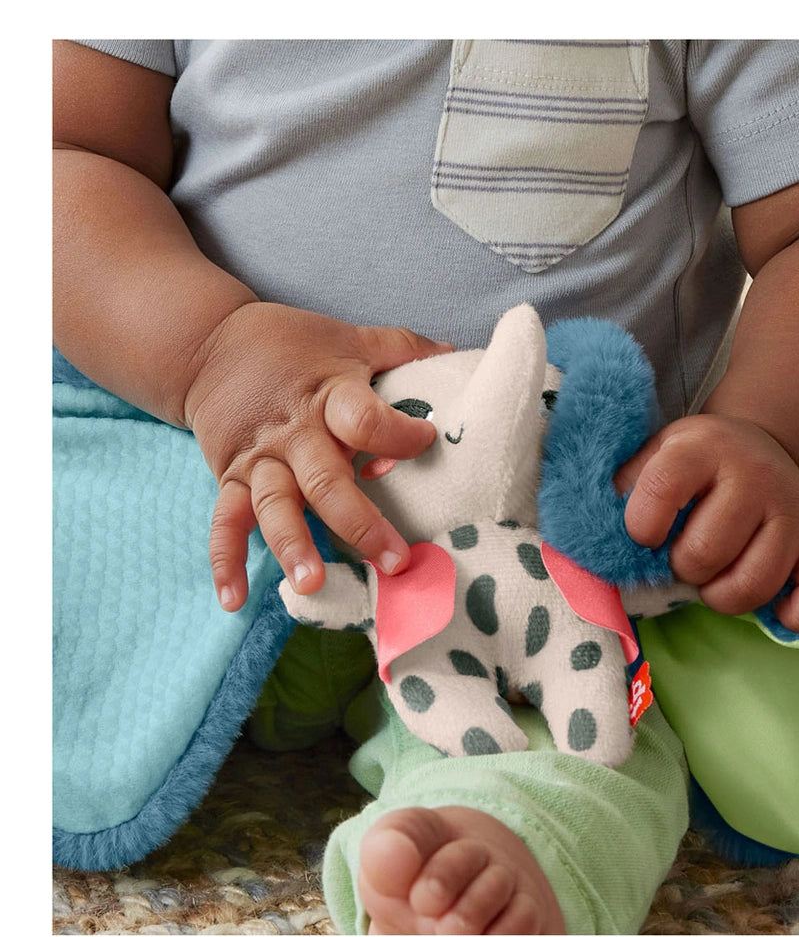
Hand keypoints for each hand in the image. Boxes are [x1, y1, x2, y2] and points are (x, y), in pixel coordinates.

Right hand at [182, 302, 451, 611]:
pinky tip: (234, 599)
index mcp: (328, 396)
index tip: (429, 441)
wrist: (207, 344)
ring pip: (275, 507)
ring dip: (293, 545)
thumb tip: (454, 351)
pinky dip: (226, 561)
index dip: (398, 434)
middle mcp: (293, 433)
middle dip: (359, 522)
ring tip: (312, 583)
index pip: (365, 420)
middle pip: (325, 480)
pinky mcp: (228, 477)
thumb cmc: (290, 344)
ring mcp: (259, 459)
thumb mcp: (346, 338)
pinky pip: (225, 522)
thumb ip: (399, 348)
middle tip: (393, 560)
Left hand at [615, 414, 798, 632]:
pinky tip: (774, 610)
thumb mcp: (652, 455)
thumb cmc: (691, 465)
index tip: (644, 534)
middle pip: (703, 553)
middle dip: (681, 567)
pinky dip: (797, 614)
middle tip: (682, 555)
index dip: (641, 528)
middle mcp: (753, 476)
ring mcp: (792, 511)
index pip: (661, 492)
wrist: (760, 447)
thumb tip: (596, 538)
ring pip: (750, 585)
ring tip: (713, 576)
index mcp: (702, 448)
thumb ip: (622, 488)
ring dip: (720, 596)